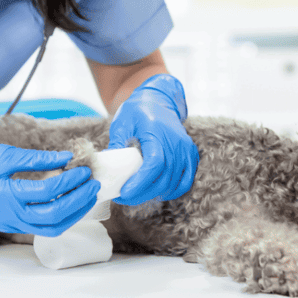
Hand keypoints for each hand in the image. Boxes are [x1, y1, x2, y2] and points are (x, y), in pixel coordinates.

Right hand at [0, 143, 98, 234]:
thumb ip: (37, 158)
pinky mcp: (11, 224)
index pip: (47, 192)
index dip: (69, 181)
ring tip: (88, 196)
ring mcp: (9, 223)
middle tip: (93, 184)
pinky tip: (71, 203)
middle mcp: (8, 216)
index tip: (83, 169)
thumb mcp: (6, 154)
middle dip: (77, 201)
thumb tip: (66, 158)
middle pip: (52, 216)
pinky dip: (60, 217)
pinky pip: (41, 227)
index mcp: (5, 196)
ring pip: (50, 228)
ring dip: (73, 214)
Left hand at [107, 74, 198, 204]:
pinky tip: (158, 193)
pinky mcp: (191, 154)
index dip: (140, 182)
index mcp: (156, 131)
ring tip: (137, 195)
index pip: (154, 163)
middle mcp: (175, 141)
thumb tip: (106, 169)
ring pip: (173, 182)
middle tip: (124, 198)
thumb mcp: (122, 123)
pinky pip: (186, 181)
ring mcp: (185, 148)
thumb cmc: (138, 110)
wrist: (159, 100)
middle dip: (142, 193)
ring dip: (154, 194)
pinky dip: (173, 191)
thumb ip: (116, 145)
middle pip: (163, 177)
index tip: (124, 193)